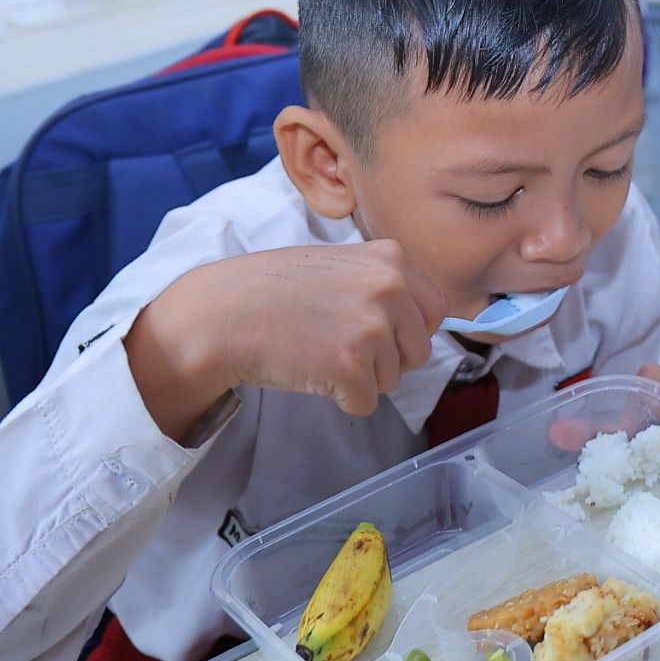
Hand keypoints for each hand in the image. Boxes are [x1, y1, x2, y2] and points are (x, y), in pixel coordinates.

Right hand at [127, 240, 449, 435]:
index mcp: (391, 258)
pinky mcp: (352, 366)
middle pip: (419, 349)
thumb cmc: (273, 289)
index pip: (435, 309)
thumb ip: (382, 284)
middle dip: (387, 358)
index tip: (373, 331)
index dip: (406, 330)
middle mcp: (390, 287)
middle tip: (338, 343)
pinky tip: (311, 370)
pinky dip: (341, 398)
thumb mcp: (340, 265)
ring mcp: (373, 327)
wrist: (223, 313)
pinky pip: (366, 402)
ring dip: (360, 376)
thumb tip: (423, 319)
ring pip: (393, 378)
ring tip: (318, 349)